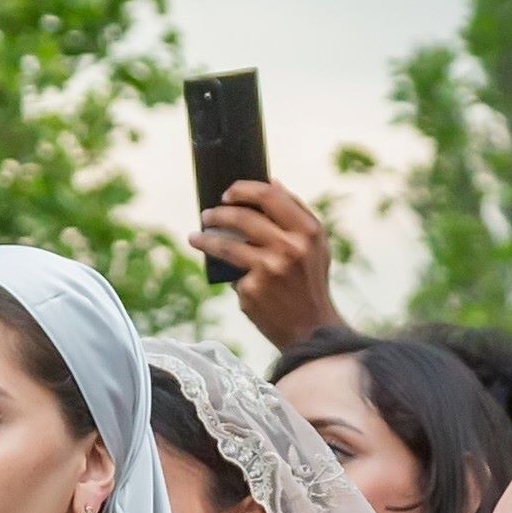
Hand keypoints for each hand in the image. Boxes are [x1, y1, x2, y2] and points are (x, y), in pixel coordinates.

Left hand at [198, 177, 340, 344]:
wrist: (311, 330)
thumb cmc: (310, 282)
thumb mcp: (316, 245)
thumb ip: (296, 213)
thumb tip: (271, 182)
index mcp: (308, 231)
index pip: (270, 195)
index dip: (243, 190)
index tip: (227, 194)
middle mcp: (290, 247)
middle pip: (243, 217)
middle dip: (218, 214)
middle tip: (206, 215)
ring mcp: (269, 268)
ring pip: (226, 244)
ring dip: (205, 239)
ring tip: (196, 238)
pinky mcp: (252, 290)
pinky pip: (233, 275)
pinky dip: (230, 276)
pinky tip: (233, 280)